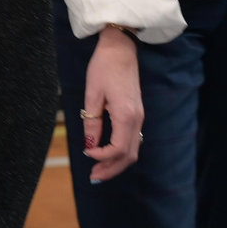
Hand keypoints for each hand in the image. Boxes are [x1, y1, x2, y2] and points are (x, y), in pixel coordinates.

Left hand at [81, 28, 144, 182]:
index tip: (87, 154)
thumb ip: (92, 123)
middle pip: (128, 155)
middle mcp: (137, 119)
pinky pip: (133, 140)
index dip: (102, 157)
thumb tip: (90, 146)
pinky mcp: (137, 113)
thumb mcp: (93, 95)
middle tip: (93, 177)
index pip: (118, 149)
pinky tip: (108, 154)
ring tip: (99, 170)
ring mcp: (139, 117)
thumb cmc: (104, 68)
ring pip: (133, 150)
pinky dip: (122, 153)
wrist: (121, 49)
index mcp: (126, 115)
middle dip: (111, 169)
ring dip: (116, 163)